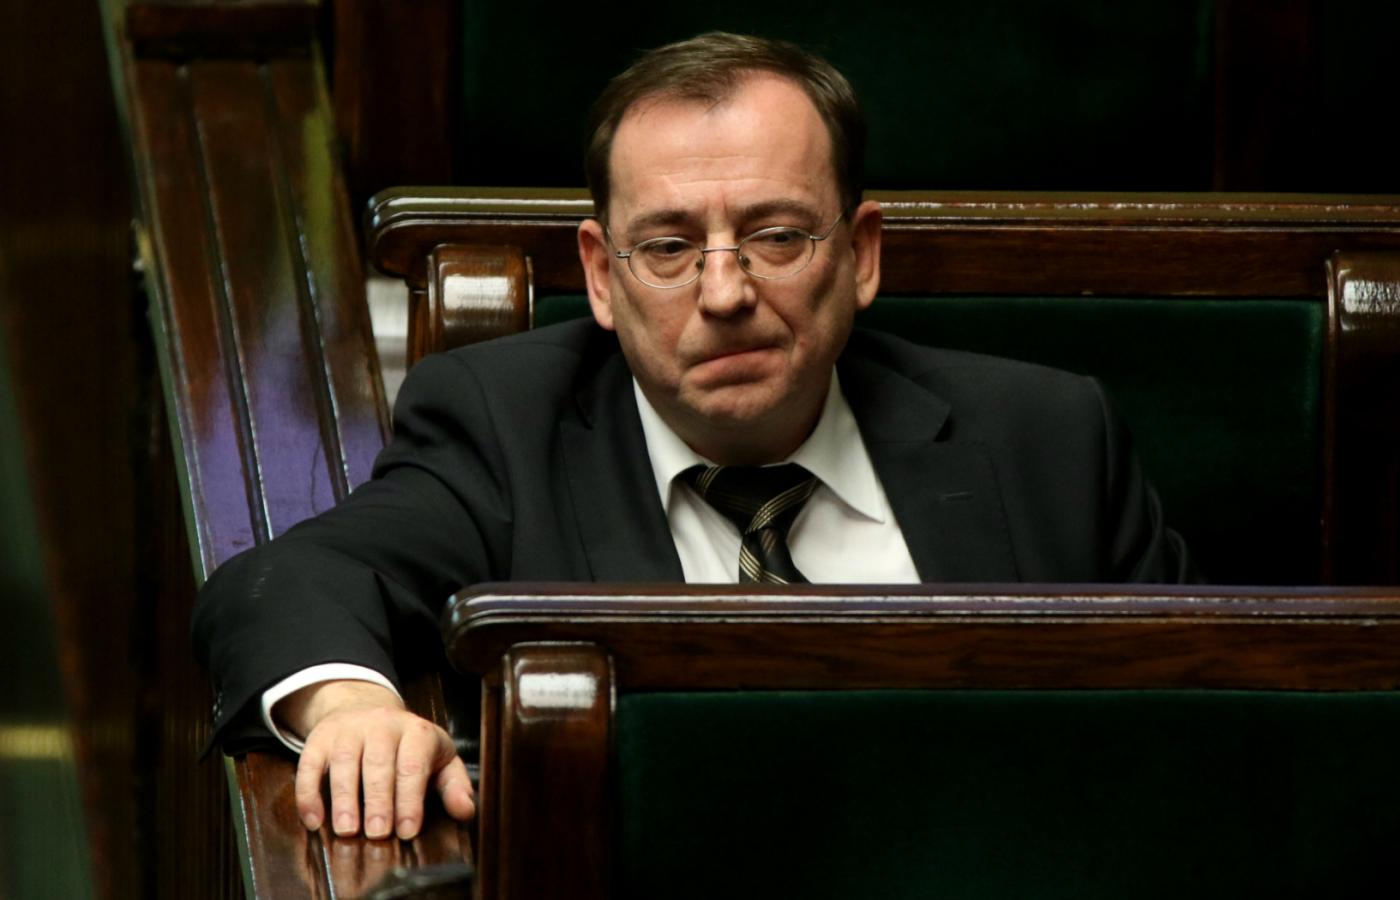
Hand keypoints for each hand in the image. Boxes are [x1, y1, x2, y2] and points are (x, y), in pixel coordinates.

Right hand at [277, 680, 475, 839]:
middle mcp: (382, 724)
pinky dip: (309, 792)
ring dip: (344, 797)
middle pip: (379, 762)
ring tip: (347, 829)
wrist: (365, 707)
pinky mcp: (321, 737)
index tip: (408, 830)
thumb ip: (454, 785)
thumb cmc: (408, 745)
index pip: (414, 764)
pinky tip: (314, 819)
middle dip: (379, 800)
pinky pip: (310, 763)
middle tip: (378, 833)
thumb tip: (465, 811)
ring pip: (344, 760)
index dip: (410, 799)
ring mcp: (349, 729)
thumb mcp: (439, 759)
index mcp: (416, 731)